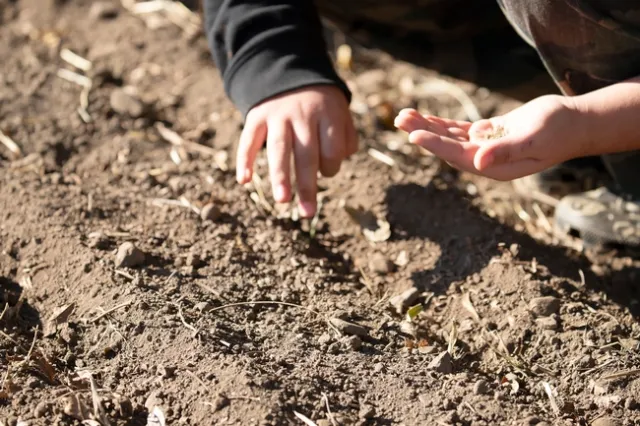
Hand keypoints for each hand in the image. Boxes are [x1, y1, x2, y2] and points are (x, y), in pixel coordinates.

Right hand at [236, 85, 357, 216]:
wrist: (289, 70)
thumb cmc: (320, 103)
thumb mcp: (340, 111)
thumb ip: (346, 137)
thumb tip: (334, 166)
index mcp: (327, 114)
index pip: (331, 150)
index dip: (331, 166)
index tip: (326, 170)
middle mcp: (302, 115)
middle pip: (306, 155)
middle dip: (307, 186)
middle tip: (308, 212)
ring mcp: (278, 115)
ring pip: (279, 149)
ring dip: (280, 176)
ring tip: (282, 201)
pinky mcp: (257, 116)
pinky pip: (249, 140)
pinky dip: (245, 160)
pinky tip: (244, 181)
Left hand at [394, 95, 584, 180]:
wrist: (575, 124)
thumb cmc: (559, 131)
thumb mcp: (533, 140)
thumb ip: (506, 151)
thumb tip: (477, 162)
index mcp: (495, 168)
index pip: (458, 156)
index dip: (436, 145)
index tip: (414, 134)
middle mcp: (486, 161)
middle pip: (447, 148)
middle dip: (423, 133)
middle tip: (399, 119)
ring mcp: (485, 148)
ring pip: (449, 137)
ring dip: (427, 126)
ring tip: (403, 114)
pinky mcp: (488, 135)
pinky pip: (459, 130)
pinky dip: (442, 123)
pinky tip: (424, 117)